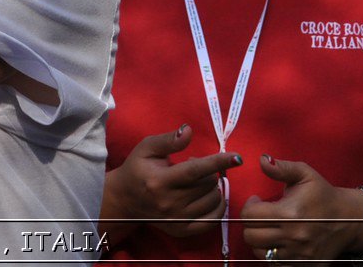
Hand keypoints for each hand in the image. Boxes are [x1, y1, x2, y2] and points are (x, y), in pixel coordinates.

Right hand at [106, 125, 242, 238]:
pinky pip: (213, 220)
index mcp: (159, 180)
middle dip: (209, 171)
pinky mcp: (183, 231)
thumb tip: (189, 131)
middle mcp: (170, 203)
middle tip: (193, 167)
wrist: (125, 200)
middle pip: (208, 184)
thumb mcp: (147, 148)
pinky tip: (210, 196)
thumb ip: (168, 140)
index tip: (237, 158)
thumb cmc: (137, 169)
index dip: (217, 163)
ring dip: (212, 187)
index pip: (195, 171)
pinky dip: (218, 206)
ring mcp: (177, 220)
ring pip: (214, 200)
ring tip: (197, 181)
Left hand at [241, 154, 362, 263]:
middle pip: (251, 236)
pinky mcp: (306, 265)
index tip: (257, 201)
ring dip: (259, 240)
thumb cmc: (323, 194)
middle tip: (259, 215)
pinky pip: (276, 264)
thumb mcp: (304, 173)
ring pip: (260, 253)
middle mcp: (293, 236)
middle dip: (250, 223)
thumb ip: (281, 167)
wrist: (349, 219)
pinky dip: (272, 254)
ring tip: (267, 228)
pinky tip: (278, 241)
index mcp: (290, 213)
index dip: (249, 206)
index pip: (250, 215)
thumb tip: (262, 160)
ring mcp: (299, 254)